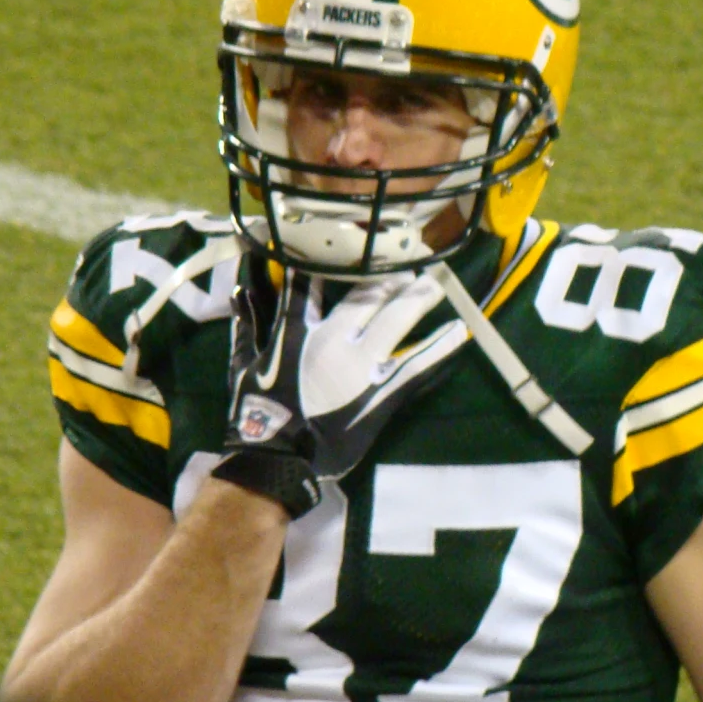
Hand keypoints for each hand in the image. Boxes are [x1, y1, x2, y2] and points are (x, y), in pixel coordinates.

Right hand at [217, 265, 461, 509]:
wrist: (278, 461)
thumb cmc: (256, 416)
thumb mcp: (243, 368)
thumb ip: (246, 327)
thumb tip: (241, 290)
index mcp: (298, 332)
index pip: (312, 284)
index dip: (330, 259)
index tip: (348, 240)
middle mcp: (335, 340)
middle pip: (366, 296)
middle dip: (388, 275)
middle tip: (408, 259)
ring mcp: (363, 365)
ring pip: (396, 320)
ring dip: (418, 298)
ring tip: (436, 282)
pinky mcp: (383, 392)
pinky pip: (418, 365)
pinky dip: (441, 348)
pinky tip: (461, 331)